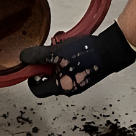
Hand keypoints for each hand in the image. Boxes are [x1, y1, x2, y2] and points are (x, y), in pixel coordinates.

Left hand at [20, 23, 135, 97]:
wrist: (110, 51)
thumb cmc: (87, 55)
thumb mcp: (57, 52)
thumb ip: (38, 56)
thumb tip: (24, 58)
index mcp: (59, 87)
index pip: (37, 90)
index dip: (31, 77)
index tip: (31, 66)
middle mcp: (68, 88)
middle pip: (48, 79)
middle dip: (46, 63)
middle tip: (48, 51)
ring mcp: (78, 82)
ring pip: (60, 72)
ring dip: (57, 58)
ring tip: (61, 45)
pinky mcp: (85, 75)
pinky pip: (70, 69)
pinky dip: (67, 59)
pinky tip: (71, 46)